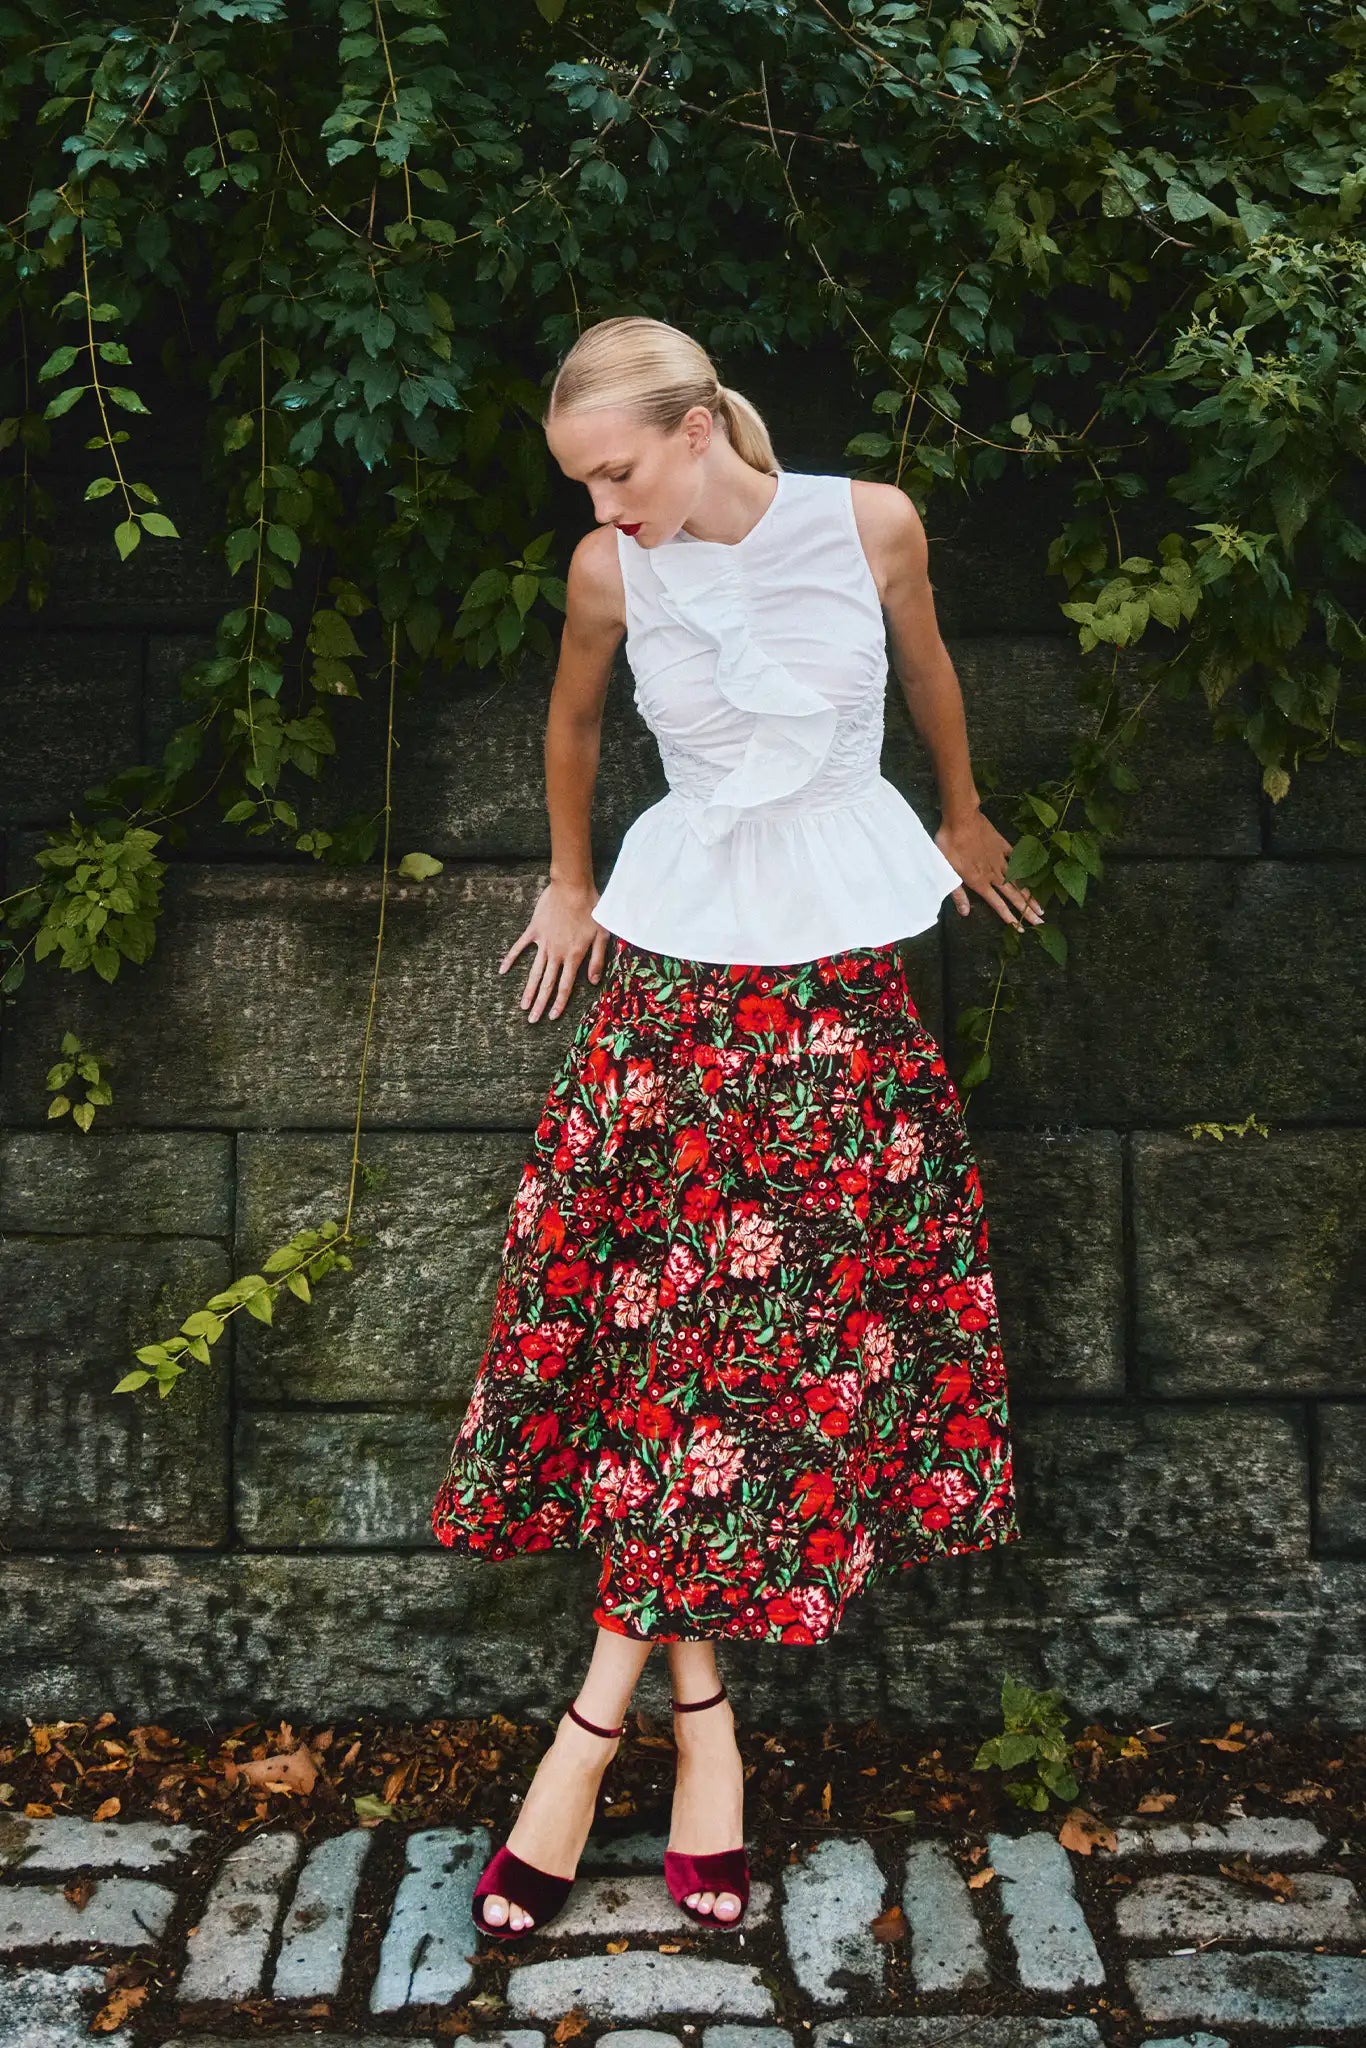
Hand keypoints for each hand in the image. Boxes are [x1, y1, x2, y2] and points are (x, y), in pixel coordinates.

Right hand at [500, 879, 612, 1022]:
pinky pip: (520, 947)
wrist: (573, 887)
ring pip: (534, 971)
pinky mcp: (534, 930)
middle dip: (540, 1004)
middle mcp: (556, 953)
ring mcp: (543, 942)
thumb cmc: (592, 909)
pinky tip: (502, 970)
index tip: (552, 1018)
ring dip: (528, 990)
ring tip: (522, 1006)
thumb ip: (598, 960)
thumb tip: (593, 982)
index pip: (565, 986)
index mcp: (574, 956)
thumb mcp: (603, 936)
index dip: (559, 1003)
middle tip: (532, 1020)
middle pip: (547, 984)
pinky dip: (510, 958)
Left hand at [936, 807, 1046, 931]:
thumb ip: (957, 893)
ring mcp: (1000, 859)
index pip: (997, 904)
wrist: (961, 819)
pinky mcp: (1003, 845)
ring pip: (1019, 880)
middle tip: (1041, 922)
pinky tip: (1034, 874)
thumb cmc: (950, 845)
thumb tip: (965, 913)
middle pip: (1014, 896)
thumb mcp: (947, 871)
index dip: (1009, 917)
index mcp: (979, 882)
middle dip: (1027, 911)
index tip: (1021, 928)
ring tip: (1041, 906)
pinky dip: (1026, 867)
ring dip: (1030, 894)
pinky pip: (1017, 858)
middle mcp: (994, 873)